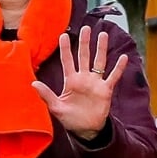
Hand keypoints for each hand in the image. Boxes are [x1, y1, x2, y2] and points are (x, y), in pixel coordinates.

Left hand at [33, 26, 129, 140]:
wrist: (86, 130)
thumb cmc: (70, 118)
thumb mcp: (56, 107)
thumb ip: (46, 95)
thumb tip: (33, 83)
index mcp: (70, 81)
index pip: (67, 61)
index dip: (65, 48)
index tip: (63, 35)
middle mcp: (83, 78)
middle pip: (84, 56)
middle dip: (85, 43)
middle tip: (86, 28)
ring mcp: (95, 83)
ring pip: (99, 62)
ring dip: (101, 49)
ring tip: (103, 35)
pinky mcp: (105, 90)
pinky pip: (113, 77)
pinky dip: (118, 68)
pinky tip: (123, 57)